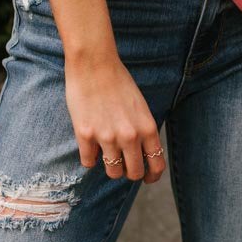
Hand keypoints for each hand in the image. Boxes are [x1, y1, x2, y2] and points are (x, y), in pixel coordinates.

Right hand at [64, 52, 165, 183]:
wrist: (94, 63)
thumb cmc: (118, 81)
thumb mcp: (140, 107)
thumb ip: (142, 130)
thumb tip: (141, 153)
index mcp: (147, 128)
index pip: (156, 165)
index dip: (152, 176)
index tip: (147, 177)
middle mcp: (130, 136)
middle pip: (134, 174)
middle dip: (129, 173)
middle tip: (123, 166)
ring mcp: (107, 137)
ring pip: (112, 172)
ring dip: (110, 167)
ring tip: (105, 154)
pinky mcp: (85, 135)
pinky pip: (88, 162)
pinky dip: (89, 158)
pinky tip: (89, 145)